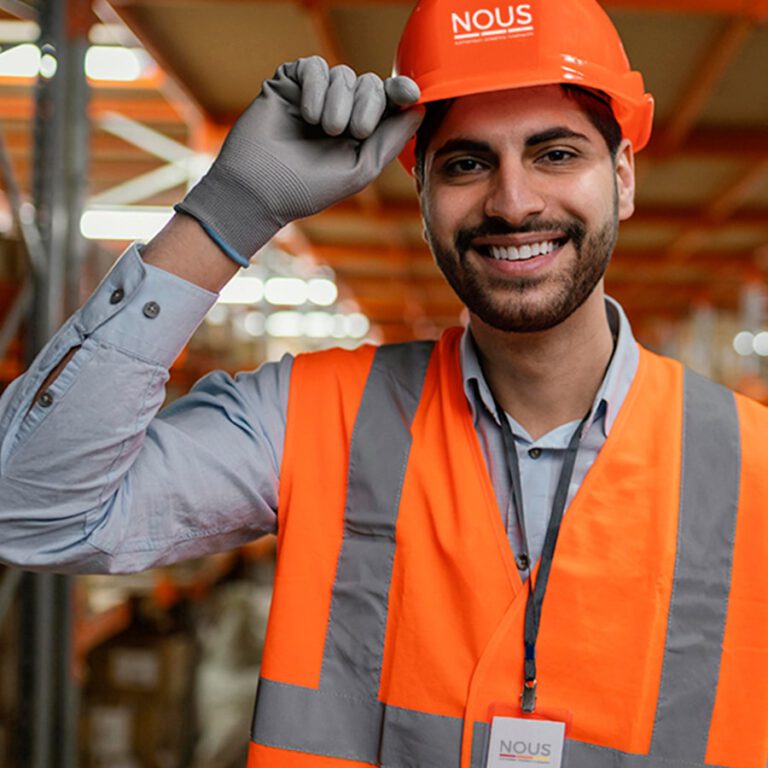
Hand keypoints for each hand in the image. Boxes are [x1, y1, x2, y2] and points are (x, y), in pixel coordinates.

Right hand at [176, 56, 423, 261]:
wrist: (260, 189)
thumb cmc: (308, 188)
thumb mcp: (360, 170)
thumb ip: (390, 140)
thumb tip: (419, 110)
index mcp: (358, 132)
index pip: (386, 102)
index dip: (401, 92)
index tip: (411, 93)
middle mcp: (338, 110)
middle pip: (370, 83)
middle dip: (368, 104)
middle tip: (353, 130)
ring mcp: (313, 95)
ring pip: (343, 74)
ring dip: (338, 102)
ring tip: (324, 129)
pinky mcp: (288, 83)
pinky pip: (314, 66)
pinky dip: (316, 88)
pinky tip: (307, 115)